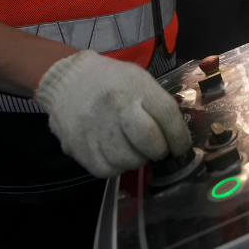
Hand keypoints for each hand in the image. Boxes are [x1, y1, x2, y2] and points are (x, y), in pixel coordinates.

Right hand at [35, 50, 190, 176]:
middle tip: (159, 149)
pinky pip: (109, 170)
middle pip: (150, 141)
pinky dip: (118, 166)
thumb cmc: (111, 80)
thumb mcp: (137, 79)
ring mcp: (97, 129)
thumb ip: (156, 104)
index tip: (180, 145)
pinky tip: (117, 152)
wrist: (67, 81)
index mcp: (135, 86)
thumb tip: (175, 136)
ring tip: (134, 147)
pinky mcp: (81, 149)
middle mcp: (116, 107)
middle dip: (160, 150)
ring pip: (130, 161)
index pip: (166, 114)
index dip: (179, 136)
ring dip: (138, 159)